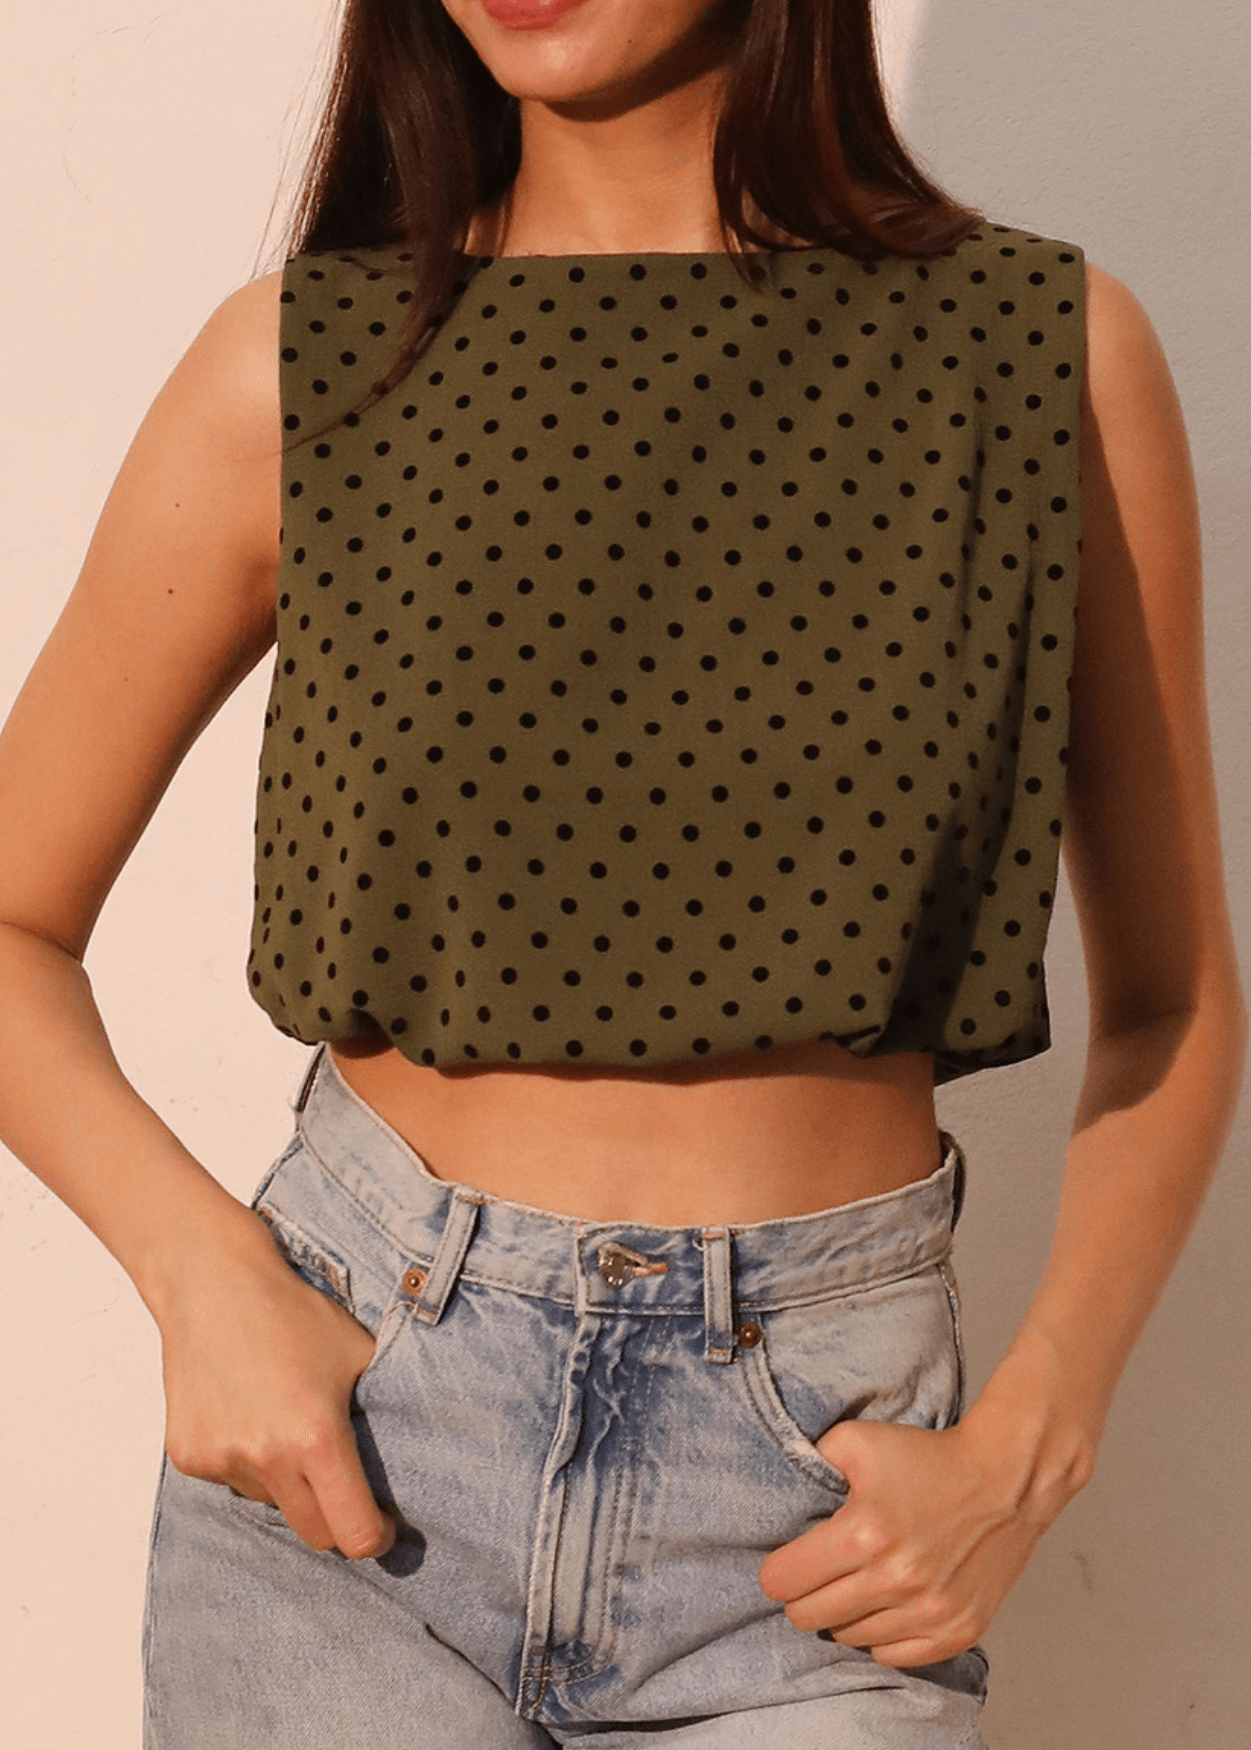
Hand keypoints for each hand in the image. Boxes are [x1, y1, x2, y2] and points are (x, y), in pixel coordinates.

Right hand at [157, 1212, 396, 1561]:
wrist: (213, 1285)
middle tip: (345, 1487)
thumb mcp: (359, 1353)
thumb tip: (416, 1451)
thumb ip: (384, 1408)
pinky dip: (248, 1464)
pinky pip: (233, 1482)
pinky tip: (249, 1415)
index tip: (383, 1527)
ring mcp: (221, 1460)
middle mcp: (265, 1457)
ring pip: (270, 1503)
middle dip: (336, 1519)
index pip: (352, 1533)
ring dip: (287, 1483)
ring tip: (286, 1424)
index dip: (375, 1537)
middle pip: (313, 1534)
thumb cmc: (293, 1314)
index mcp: (315, 1436)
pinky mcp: (188, 1457)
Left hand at [757, 1416, 1053, 1667]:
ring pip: (849, 1637)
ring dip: (845, 1612)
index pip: (783, 1582)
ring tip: (859, 1581)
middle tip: (819, 1572)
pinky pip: (893, 1656)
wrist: (1005, 1479)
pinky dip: (882, 1634)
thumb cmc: (928, 1458)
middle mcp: (895, 1580)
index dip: (778, 1570)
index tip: (788, 1560)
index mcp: (863, 1533)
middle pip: (809, 1617)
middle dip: (804, 1594)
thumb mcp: (857, 1440)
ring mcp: (929, 1612)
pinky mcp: (956, 1631)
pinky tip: (887, 1603)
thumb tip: (777, 1492)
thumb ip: (809, 1460)